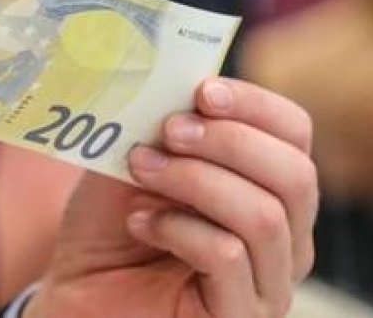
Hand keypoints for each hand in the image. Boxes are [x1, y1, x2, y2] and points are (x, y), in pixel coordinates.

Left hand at [24, 78, 316, 317]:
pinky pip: (228, 256)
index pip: (295, 134)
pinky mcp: (241, 317)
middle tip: (170, 130)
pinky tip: (140, 223)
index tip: (202, 90)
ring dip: (195, 181)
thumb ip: (158, 123)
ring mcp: (269, 284)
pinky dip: (179, 228)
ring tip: (142, 170)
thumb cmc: (109, 230)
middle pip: (296, 174)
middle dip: (229, 141)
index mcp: (270, 188)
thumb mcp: (131, 160)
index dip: (255, 104)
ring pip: (264, 215)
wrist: (76, 297)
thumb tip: (175, 79)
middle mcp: (287, 238)